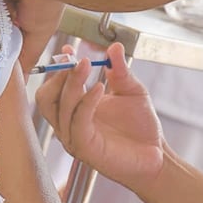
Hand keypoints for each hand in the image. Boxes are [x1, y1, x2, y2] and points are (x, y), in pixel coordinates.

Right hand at [36, 42, 165, 192]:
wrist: (156, 156)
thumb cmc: (141, 127)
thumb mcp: (131, 90)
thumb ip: (120, 70)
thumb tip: (114, 47)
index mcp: (75, 108)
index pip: (53, 86)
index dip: (58, 67)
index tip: (69, 50)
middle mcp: (69, 123)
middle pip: (46, 98)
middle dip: (59, 75)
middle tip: (76, 60)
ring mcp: (74, 136)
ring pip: (58, 107)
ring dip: (71, 83)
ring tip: (86, 65)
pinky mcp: (84, 147)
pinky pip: (77, 121)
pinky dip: (86, 102)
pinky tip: (99, 88)